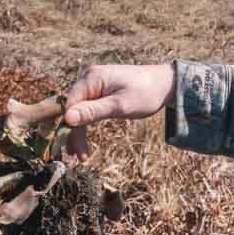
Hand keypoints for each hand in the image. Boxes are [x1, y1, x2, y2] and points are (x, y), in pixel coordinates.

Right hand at [61, 64, 175, 160]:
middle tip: (78, 157)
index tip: (72, 148)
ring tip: (81, 155)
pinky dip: (86, 124)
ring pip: (79, 110)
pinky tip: (84, 140)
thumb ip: (93, 111)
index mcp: (92, 78)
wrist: (166, 83)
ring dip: (78, 131)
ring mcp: (94, 84)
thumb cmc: (146, 94)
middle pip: (73, 108)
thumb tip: (67, 118)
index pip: (70, 104)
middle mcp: (89, 78)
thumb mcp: (120, 106)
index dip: (68, 127)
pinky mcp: (100, 91)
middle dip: (73, 133)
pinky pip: (88, 108)